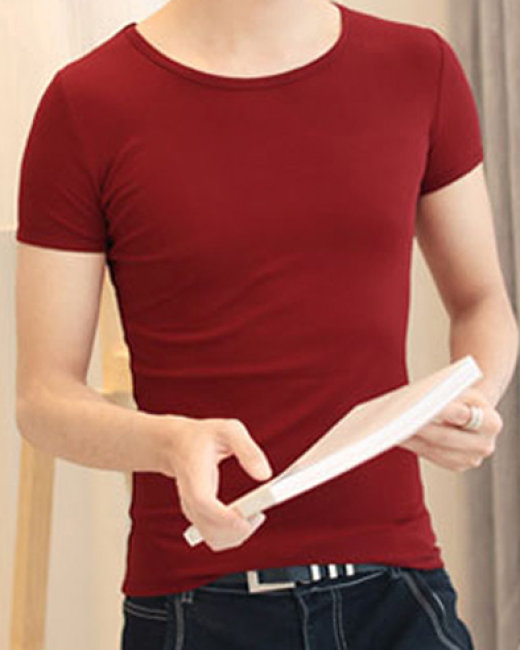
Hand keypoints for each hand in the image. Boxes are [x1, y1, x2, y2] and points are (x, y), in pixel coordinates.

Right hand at [164, 415, 272, 550]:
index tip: (246, 519)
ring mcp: (193, 511)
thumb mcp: (228, 430)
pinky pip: (215, 538)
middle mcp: (190, 499)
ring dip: (239, 535)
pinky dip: (233, 536)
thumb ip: (248, 449)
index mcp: (194, 475)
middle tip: (259, 512)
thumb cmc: (203, 436)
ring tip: (255, 513)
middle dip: (239, 529)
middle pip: (210, 529)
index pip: (203, 504)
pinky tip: (246, 517)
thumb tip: (265, 475)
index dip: (224, 516)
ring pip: (214, 540)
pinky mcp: (198, 518)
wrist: (176, 445)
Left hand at [398, 386, 502, 471]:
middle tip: (398, 420)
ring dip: (410, 439)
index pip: (463, 415)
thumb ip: (446, 394)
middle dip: (420, 428)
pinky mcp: (456, 466)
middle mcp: (484, 445)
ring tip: (390, 429)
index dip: (442, 411)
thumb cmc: (463, 398)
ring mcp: (470, 459)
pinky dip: (412, 444)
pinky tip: (396, 435)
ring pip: (434, 449)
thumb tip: (418, 400)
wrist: (475, 415)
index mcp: (491, 423)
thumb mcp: (462, 390)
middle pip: (445, 437)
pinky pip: (430, 455)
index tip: (421, 405)